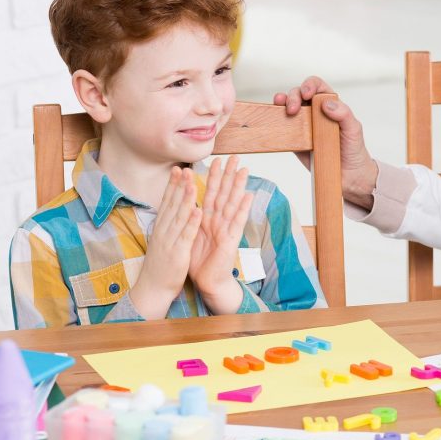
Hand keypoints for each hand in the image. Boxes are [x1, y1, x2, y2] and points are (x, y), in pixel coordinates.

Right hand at [128, 167, 200, 318]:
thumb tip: (170, 210)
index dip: (172, 185)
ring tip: (192, 182)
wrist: (153, 288)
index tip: (178, 169)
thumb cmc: (160, 264)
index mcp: (161, 227)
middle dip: (178, 185)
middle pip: (171, 204)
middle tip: (184, 168)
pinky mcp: (177, 253)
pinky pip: (186, 235)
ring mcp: (169, 241)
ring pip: (178, 216)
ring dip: (185, 198)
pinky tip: (198, 210)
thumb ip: (167, 225)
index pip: (167, 202)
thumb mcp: (162, 240)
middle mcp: (163, 231)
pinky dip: (191, 222)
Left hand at [189, 156, 253, 307]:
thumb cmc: (200, 260)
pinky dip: (242, 209)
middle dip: (229, 175)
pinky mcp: (231, 240)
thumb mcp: (193, 235)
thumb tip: (191, 203)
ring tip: (244, 170)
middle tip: (235, 158)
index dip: (214, 177)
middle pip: (225, 194)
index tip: (216, 160)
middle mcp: (219, 221)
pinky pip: (237, 222)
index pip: (212, 193)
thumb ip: (194, 219)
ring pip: (233, 204)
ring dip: (238, 187)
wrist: (208, 282)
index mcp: (208, 219)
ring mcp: (227, 229)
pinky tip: (248, 196)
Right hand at [274, 76, 378, 208]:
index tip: (307, 94)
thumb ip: (344, 114)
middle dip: (293, 96)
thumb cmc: (354, 149)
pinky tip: (275, 120)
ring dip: (281, 103)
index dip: (309, 85)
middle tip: (293, 109)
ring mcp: (304, 126)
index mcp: (330, 105)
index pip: (318, 87)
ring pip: (288, 108)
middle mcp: (315, 112)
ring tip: (280, 106)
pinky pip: (284, 128)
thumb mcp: (354, 129)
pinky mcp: (296, 141)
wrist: (349, 175)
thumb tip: (326, 104)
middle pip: (299, 94)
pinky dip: (277, 121)